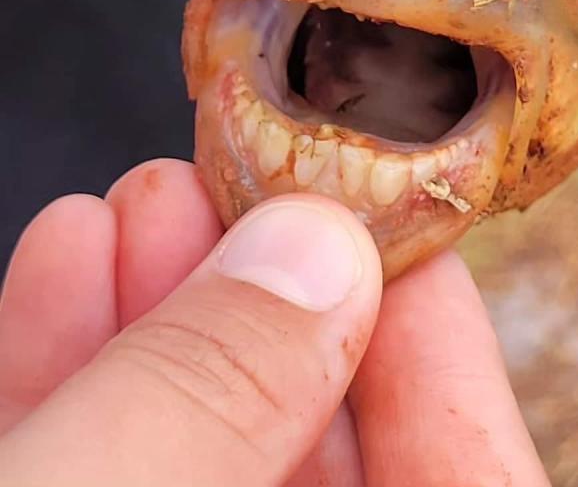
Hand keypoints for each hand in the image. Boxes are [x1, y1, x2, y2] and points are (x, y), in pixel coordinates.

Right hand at [0, 160, 547, 486]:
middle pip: (318, 452)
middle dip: (273, 303)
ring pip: (204, 455)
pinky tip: (67, 268)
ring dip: (168, 321)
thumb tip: (313, 253)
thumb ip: (211, 400)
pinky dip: (80, 383)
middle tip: (241, 192)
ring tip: (143, 205)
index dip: (436, 348)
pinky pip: (101, 475)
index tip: (386, 227)